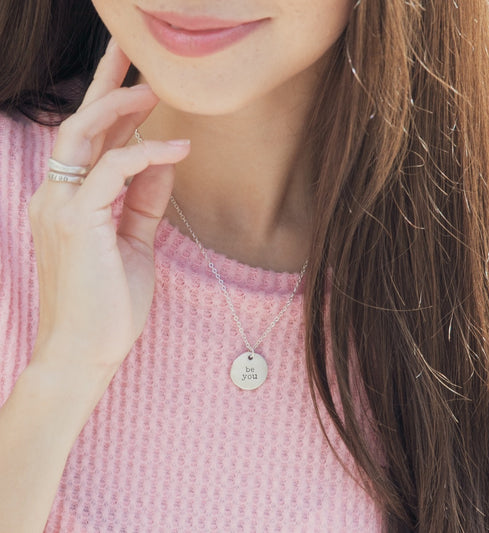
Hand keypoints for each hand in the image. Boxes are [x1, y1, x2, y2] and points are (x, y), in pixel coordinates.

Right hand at [29, 39, 189, 374]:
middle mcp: (56, 196)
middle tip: (134, 57)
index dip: (109, 108)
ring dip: (120, 106)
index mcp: (69, 201)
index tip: (137, 84)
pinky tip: (177, 149)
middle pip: (76, 123)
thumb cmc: (108, 303)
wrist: (85, 352)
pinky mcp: (77, 222)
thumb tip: (164, 161)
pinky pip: (111, 170)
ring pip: (82, 134)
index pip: (86, 142)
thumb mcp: (133, 243)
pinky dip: (145, 154)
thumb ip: (145, 201)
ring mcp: (60, 207)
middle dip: (104, 86)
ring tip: (156, 89)